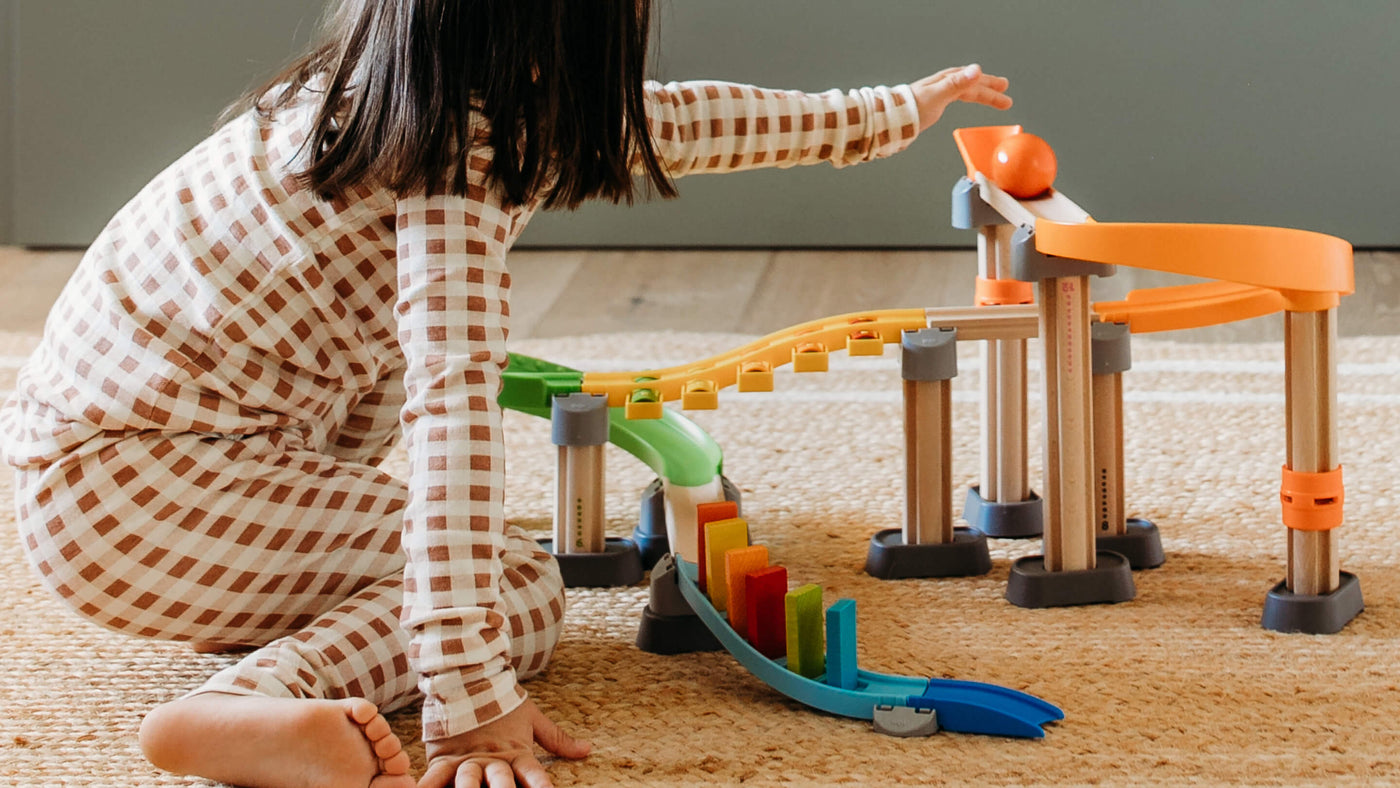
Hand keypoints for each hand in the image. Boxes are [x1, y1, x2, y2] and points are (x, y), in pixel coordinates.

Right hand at [418, 700, 590, 787]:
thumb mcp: (533, 719)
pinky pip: (434, 778)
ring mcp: (466, 759)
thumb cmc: (503, 701)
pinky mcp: (443, 758)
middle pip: (500, 782)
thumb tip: (588, 749)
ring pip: (466, 782)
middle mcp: (492, 759)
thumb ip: (558, 739)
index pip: (533, 775)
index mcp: (516, 752)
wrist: (469, 675)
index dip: (540, 786)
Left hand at [911, 64, 1011, 130]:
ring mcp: (938, 92)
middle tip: (1005, 91)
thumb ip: (957, 83)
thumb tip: (976, 70)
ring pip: (965, 89)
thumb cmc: (911, 109)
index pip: (974, 83)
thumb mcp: (938, 95)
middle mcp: (943, 84)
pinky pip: (956, 95)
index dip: (990, 87)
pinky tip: (965, 97)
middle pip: (972, 83)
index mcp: (947, 82)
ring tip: (992, 96)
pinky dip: (965, 95)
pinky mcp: (933, 102)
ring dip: (980, 91)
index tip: (1004, 91)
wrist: (892, 118)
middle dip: (989, 87)